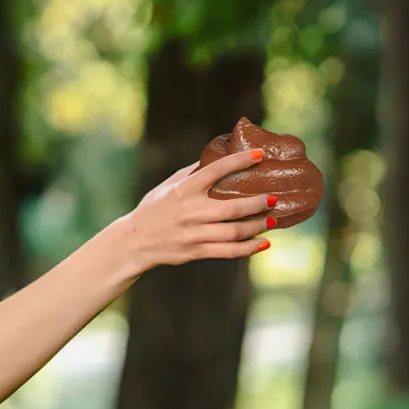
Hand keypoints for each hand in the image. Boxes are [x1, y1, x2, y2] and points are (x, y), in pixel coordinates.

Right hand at [118, 148, 274, 274]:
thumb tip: (215, 157)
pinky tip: (263, 243)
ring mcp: (193, 234)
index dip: (239, 162)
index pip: (216, 171)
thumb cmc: (153, 210)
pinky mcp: (196, 251)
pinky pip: (228, 252)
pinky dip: (248, 248)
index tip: (260, 156)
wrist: (135, 242)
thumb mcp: (167, 186)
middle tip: (274, 198)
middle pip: (232, 208)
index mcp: (184, 190)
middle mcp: (190, 212)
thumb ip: (191, 173)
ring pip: (233, 232)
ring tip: (273, 220)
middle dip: (257, 203)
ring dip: (257, 226)